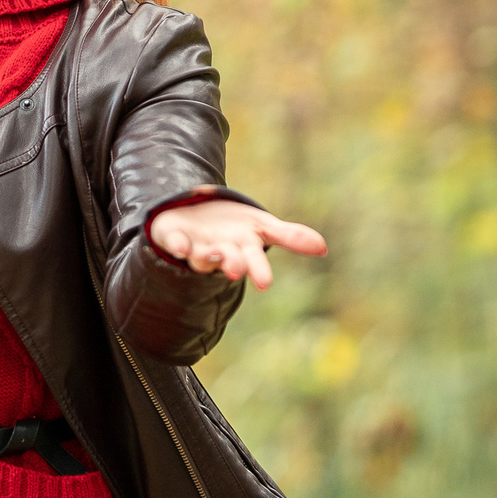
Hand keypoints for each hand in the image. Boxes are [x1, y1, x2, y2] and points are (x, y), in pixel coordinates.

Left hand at [149, 200, 326, 291]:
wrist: (194, 214)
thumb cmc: (231, 227)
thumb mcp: (261, 227)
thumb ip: (290, 237)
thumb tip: (324, 248)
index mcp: (242, 249)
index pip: (253, 261)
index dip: (258, 270)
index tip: (265, 283)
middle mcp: (219, 252)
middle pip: (227, 261)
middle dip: (232, 265)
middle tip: (235, 270)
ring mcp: (195, 246)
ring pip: (201, 257)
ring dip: (207, 257)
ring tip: (214, 254)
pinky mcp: (173, 237)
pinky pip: (173, 242)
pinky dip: (176, 244)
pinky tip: (179, 245)